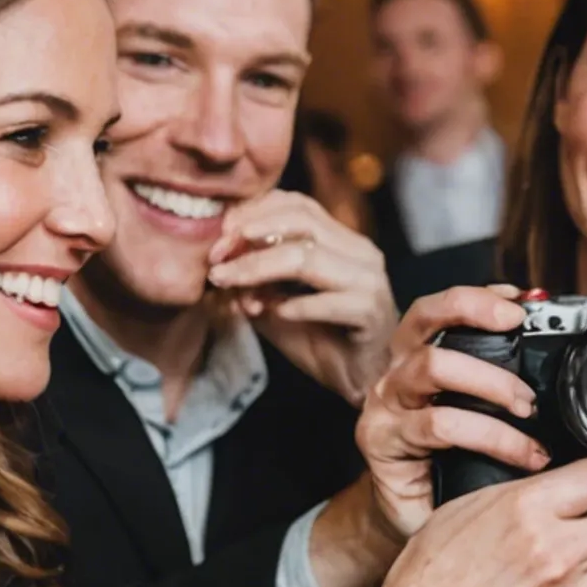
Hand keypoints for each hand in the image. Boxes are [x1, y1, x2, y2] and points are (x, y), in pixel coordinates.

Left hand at [208, 190, 400, 405]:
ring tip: (229, 283)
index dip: (253, 213)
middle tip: (217, 260)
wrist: (360, 382)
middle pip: (300, 220)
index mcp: (340, 240)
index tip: (217, 238)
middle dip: (249, 236)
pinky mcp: (370, 312)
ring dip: (258, 268)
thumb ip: (251, 282)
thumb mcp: (274, 303)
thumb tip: (216, 266)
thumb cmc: (320, 340)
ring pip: (306, 257)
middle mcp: (359, 251)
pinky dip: (293, 306)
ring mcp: (368, 280)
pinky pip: (326, 302)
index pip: (296, 204)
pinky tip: (272, 313)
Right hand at [354, 286, 549, 542]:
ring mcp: (386, 404)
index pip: (444, 307)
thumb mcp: (487, 420)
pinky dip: (491, 435)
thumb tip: (565, 366)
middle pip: (426, 316)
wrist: (417, 524)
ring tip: (529, 407)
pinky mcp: (381, 440)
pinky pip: (439, 424)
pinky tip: (524, 453)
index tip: (524, 300)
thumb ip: (510, 389)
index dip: (480, 295)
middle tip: (522, 331)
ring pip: (434, 365)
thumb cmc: (456, 469)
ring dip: (490, 380)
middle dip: (477, 314)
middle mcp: (398, 371)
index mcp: (422, 356)